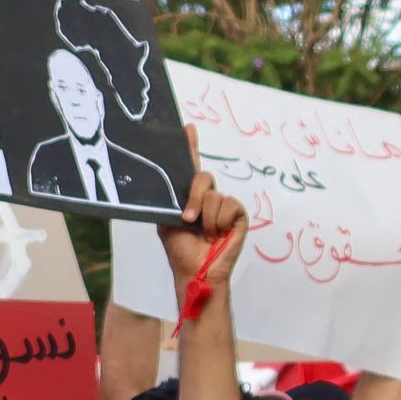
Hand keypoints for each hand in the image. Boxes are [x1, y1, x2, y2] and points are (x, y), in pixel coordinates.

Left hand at [163, 126, 248, 283]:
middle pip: (203, 177)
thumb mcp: (166, 222)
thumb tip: (163, 181)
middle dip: (194, 198)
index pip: (191, 166)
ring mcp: (223, 205)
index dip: (190, 146)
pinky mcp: (237, 214)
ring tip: (204, 233)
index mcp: (189, 197)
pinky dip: (219, 221)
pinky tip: (218, 234)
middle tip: (188, 219)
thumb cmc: (180, 249)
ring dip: (206, 218)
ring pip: (215, 195)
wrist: (195, 270)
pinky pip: (229, 205)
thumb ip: (168, 201)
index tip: (187, 128)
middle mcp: (207, 197)